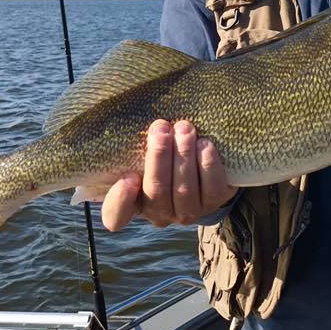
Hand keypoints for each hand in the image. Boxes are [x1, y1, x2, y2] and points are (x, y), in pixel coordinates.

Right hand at [101, 119, 236, 230]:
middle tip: (161, 128)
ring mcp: (187, 211)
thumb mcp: (143, 148)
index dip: (120, 200)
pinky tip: (205, 145)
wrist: (200, 161)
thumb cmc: (163, 150)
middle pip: (156, 192)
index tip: (128, 177)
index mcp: (133, 201)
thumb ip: (136, 142)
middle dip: (159, 157)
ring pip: (184, 191)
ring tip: (185, 129)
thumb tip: (126, 114)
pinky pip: (212, 189)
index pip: (116, 215)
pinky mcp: (214, 202)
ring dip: (184, 156)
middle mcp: (159, 213)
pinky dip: (208, 165)